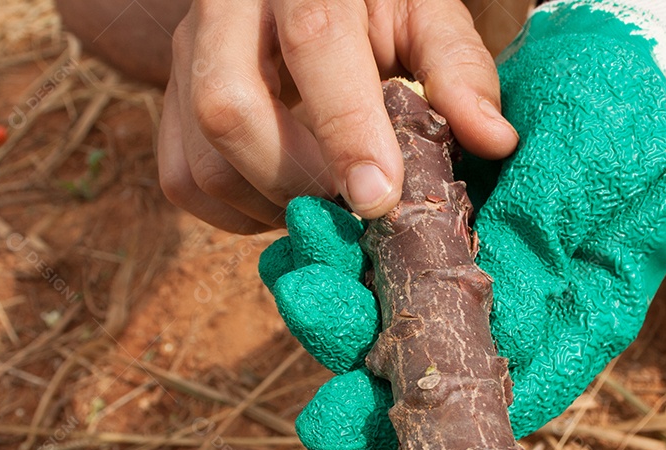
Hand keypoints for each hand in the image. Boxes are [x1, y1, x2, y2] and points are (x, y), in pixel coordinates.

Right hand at [157, 0, 517, 233]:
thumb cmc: (376, 6)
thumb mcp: (425, 15)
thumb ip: (457, 69)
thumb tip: (494, 140)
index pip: (314, 40)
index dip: (346, 127)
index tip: (379, 197)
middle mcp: (227, 11)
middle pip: (229, 107)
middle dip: (299, 180)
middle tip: (358, 206)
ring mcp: (187, 58)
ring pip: (202, 160)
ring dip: (273, 205)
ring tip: (330, 200)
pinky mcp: (171, 102)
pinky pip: (185, 181)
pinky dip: (242, 213)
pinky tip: (291, 198)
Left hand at [260, 2, 665, 449]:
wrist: (611, 54)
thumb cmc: (621, 114)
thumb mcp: (587, 174)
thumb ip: (535, 243)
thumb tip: (494, 330)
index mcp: (578, 322)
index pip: (503, 396)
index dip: (423, 419)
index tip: (340, 421)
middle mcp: (522, 313)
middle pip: (438, 361)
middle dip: (359, 346)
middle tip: (304, 306)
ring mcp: (481, 276)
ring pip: (401, 312)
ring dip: (340, 296)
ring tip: (295, 266)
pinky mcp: (447, 235)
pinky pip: (388, 258)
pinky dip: (345, 250)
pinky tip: (304, 235)